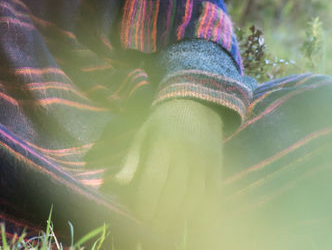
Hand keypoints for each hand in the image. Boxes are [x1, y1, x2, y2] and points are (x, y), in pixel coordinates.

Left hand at [109, 98, 224, 242]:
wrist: (197, 105)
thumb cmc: (162, 124)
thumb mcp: (141, 136)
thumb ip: (130, 162)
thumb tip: (114, 186)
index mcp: (163, 144)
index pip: (153, 179)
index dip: (146, 202)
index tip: (140, 214)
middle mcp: (185, 153)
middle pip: (174, 193)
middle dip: (162, 215)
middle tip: (152, 225)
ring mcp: (204, 162)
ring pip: (194, 198)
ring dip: (180, 217)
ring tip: (168, 226)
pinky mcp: (217, 168)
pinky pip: (212, 196)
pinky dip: (201, 211)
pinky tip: (189, 219)